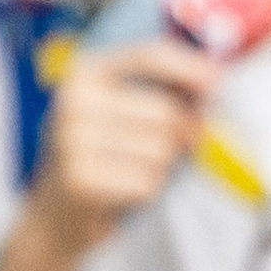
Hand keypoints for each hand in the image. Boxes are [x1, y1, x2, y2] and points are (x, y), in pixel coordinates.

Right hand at [0, 40, 216, 270]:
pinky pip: (146, 182)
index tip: (216, 80)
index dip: (188, 66)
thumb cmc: (97, 155)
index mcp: (85, 71)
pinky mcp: (80, 178)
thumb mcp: (114, 110)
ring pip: (161, 150)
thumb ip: (155, 90)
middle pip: (165, 110)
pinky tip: (125, 191)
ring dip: (161, 167)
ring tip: (134, 169)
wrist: (53, 214)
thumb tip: (209, 84)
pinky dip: (148, 191)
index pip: (148, 56)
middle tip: (171, 148)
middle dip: (179, 134)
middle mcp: (74, 99)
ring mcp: (73, 139)